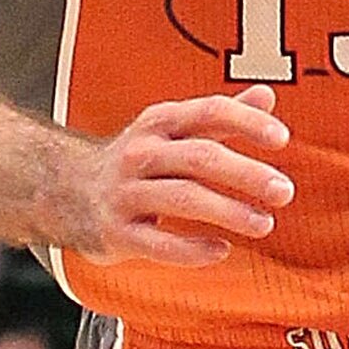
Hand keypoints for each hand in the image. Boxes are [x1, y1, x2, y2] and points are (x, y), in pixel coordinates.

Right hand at [68, 85, 293, 265]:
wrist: (65, 192)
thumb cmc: (136, 161)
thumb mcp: (171, 130)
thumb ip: (218, 118)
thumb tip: (267, 97)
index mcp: (159, 123)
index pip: (208, 112)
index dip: (246, 123)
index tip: (281, 139)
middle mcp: (140, 153)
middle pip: (200, 157)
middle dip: (246, 174)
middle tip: (284, 191)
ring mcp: (125, 193)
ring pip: (183, 199)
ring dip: (228, 212)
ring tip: (264, 224)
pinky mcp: (116, 232)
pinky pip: (158, 244)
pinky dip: (193, 250)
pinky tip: (221, 250)